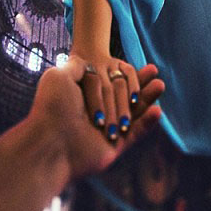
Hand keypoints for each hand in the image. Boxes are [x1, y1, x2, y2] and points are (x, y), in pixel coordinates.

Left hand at [29, 56, 163, 178]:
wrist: (49, 141)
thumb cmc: (52, 107)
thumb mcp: (59, 76)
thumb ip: (78, 67)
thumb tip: (88, 62)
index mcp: (84, 97)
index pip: (110, 81)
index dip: (125, 73)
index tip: (138, 63)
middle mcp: (96, 113)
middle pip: (125, 96)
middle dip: (141, 84)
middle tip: (155, 72)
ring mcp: (106, 130)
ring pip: (133, 113)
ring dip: (147, 99)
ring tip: (160, 85)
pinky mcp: (114, 148)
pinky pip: (135, 134)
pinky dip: (147, 123)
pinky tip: (158, 110)